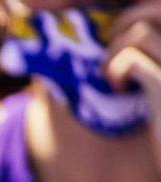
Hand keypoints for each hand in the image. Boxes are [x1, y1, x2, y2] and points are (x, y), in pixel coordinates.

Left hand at [110, 1, 160, 169]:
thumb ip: (157, 51)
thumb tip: (127, 25)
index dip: (142, 10)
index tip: (126, 31)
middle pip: (158, 7)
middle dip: (127, 19)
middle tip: (114, 44)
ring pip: (140, 30)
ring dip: (115, 49)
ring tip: (113, 73)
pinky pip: (129, 59)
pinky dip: (113, 69)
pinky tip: (118, 86)